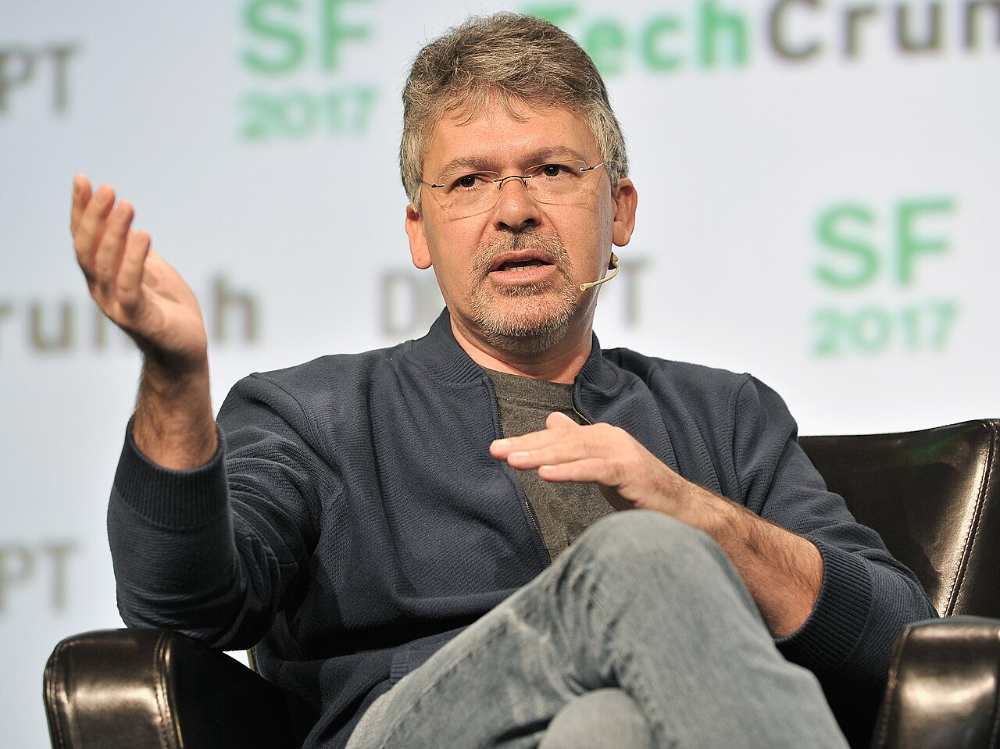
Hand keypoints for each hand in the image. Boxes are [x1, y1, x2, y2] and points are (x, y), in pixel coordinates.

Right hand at [71, 175, 207, 371]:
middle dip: (94, 217)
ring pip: (106, 265)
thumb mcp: (150, 269)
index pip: (83, 239)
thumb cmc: (168, 307)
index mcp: (101, 276)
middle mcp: (101, 290)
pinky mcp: (139, 319)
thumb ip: (132, 248)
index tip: (83, 180)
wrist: (185, 348)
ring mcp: (117, 306)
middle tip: (108, 189)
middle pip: (88, 249)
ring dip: (114, 233)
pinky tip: (143, 235)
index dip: (81, 210)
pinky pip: (129, 287)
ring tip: (126, 205)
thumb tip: (120, 217)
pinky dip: (133, 261)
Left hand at [489, 412, 687, 514]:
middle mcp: (609, 437)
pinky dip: (569, 471)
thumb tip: (552, 420)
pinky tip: (546, 475)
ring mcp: (621, 452)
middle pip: (561, 440)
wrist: (684, 510)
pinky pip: (594, 470)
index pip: (557, 437)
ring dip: (541, 456)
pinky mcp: (630, 471)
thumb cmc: (640, 491)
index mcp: (600, 436)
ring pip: (574, 452)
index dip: (528, 441)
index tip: (498, 448)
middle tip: (495, 450)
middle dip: (527, 445)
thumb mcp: (603, 466)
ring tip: (513, 460)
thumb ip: (578, 447)